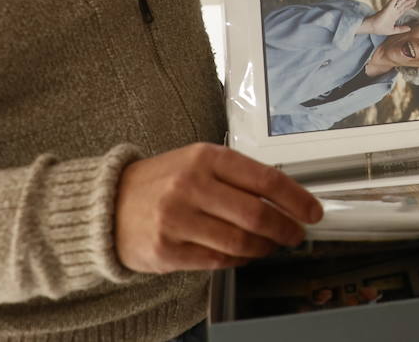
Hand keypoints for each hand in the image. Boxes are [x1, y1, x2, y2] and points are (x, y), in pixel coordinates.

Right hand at [114, 143, 321, 272]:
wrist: (106, 204)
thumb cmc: (160, 181)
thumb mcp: (197, 162)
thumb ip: (237, 176)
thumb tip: (285, 196)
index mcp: (206, 157)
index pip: (266, 179)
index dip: (296, 198)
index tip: (312, 211)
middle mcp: (191, 186)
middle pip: (257, 214)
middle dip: (286, 228)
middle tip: (296, 234)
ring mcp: (177, 220)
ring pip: (240, 242)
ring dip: (264, 247)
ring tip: (270, 245)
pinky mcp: (167, 250)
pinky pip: (218, 260)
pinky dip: (238, 259)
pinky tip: (244, 254)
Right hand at [358, 0, 416, 35]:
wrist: (372, 28)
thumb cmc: (380, 29)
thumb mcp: (393, 30)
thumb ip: (401, 29)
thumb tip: (409, 28)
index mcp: (394, 16)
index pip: (403, 10)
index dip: (409, 6)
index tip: (414, 3)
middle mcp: (393, 11)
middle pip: (403, 5)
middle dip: (409, 1)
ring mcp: (391, 9)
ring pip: (400, 2)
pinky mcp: (388, 7)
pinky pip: (393, 0)